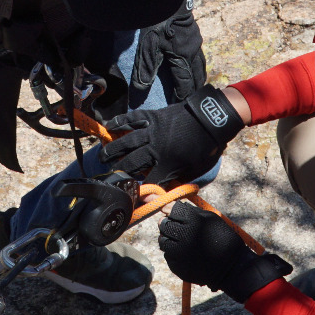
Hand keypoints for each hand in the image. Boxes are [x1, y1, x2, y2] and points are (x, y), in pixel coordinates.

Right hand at [101, 85, 243, 183]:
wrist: (212, 119)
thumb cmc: (207, 146)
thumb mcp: (196, 169)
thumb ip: (179, 179)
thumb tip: (166, 190)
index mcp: (169, 163)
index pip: (150, 181)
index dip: (141, 192)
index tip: (131, 197)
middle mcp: (157, 148)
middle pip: (133, 162)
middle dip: (120, 171)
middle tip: (111, 176)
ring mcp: (153, 131)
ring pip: (127, 142)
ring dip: (113, 150)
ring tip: (102, 157)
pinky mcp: (153, 117)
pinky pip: (133, 119)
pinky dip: (120, 122)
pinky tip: (108, 126)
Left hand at [157, 203, 291, 303]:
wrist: (231, 268)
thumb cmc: (223, 239)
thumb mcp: (212, 219)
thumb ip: (191, 211)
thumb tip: (169, 208)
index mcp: (194, 222)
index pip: (172, 210)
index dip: (174, 211)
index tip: (178, 215)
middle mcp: (184, 236)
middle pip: (164, 225)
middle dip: (169, 224)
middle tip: (178, 228)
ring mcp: (179, 253)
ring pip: (162, 241)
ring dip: (169, 239)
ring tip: (181, 241)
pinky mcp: (177, 267)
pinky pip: (168, 255)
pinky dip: (173, 253)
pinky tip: (186, 254)